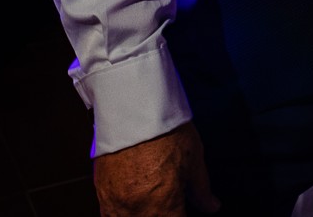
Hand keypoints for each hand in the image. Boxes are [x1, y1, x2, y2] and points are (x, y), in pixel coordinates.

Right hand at [94, 122, 218, 216]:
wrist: (133, 107)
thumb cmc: (164, 128)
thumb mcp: (194, 158)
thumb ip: (201, 189)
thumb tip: (211, 206)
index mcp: (163, 204)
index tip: (183, 211)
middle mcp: (137, 208)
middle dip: (163, 216)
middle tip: (169, 206)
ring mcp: (115, 203)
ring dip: (143, 216)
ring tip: (153, 206)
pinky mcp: (101, 193)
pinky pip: (109, 216)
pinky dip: (122, 215)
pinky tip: (133, 207)